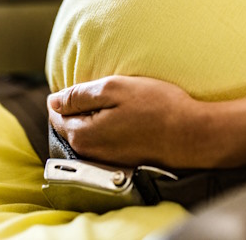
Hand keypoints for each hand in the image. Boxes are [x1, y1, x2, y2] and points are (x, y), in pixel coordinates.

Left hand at [48, 76, 219, 167]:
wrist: (192, 135)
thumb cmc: (156, 107)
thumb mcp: (114, 88)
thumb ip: (78, 95)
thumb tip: (53, 100)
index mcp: (81, 135)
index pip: (56, 113)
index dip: (68, 95)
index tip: (90, 85)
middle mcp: (89, 153)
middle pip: (71, 124)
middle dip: (81, 106)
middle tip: (108, 91)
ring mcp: (105, 160)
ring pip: (88, 132)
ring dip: (97, 116)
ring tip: (121, 103)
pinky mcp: (122, 161)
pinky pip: (105, 140)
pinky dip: (110, 127)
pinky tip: (130, 118)